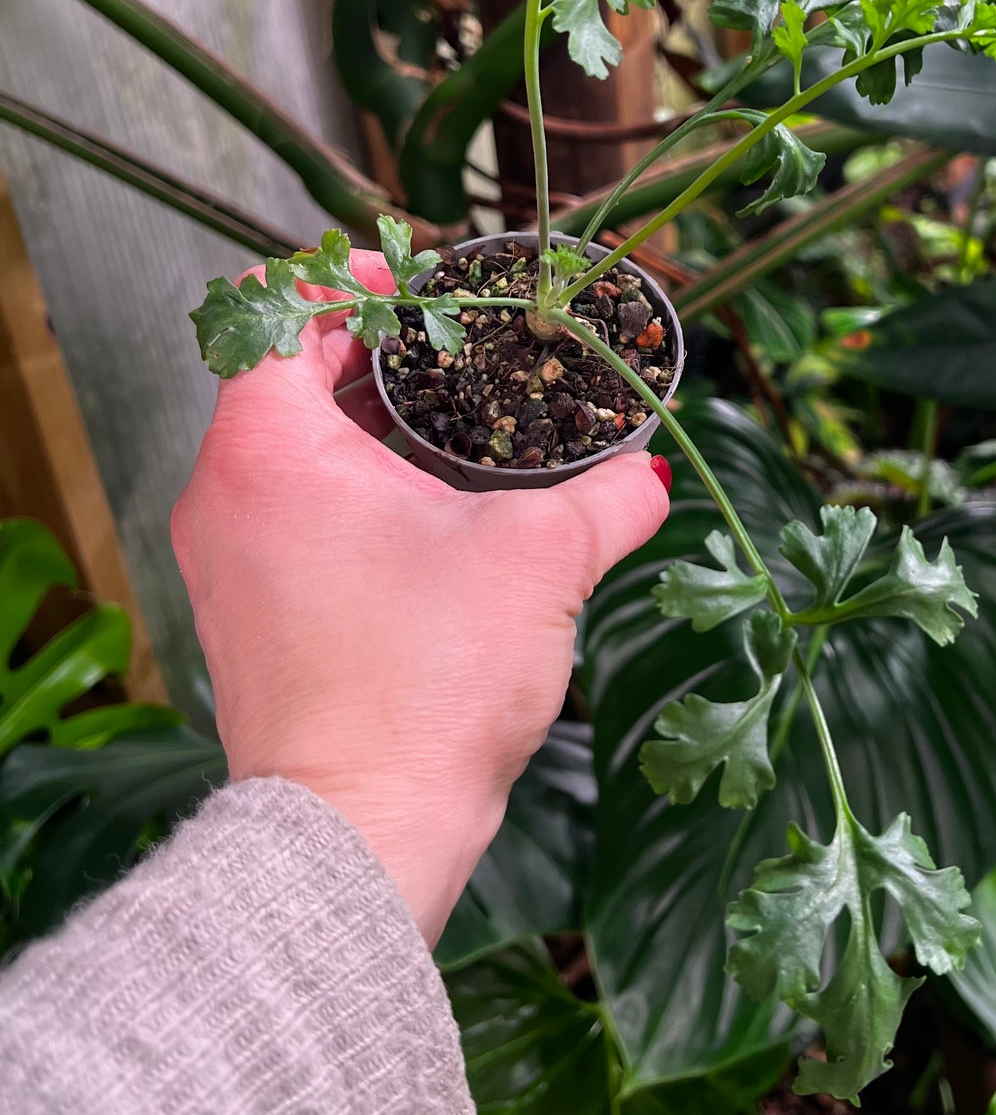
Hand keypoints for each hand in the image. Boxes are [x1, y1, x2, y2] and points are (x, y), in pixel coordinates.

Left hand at [172, 249, 670, 942]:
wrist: (363, 833)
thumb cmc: (423, 686)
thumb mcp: (538, 562)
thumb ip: (607, 500)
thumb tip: (650, 474)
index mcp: (267, 452)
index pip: (276, 311)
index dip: (352, 281)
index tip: (421, 290)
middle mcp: (225, 498)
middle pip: (285, 375)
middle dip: (377, 352)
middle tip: (459, 349)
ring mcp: (230, 561)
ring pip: (293, 447)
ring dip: (371, 423)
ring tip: (459, 424)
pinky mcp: (255, 614)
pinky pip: (295, 511)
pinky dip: (356, 486)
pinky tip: (436, 510)